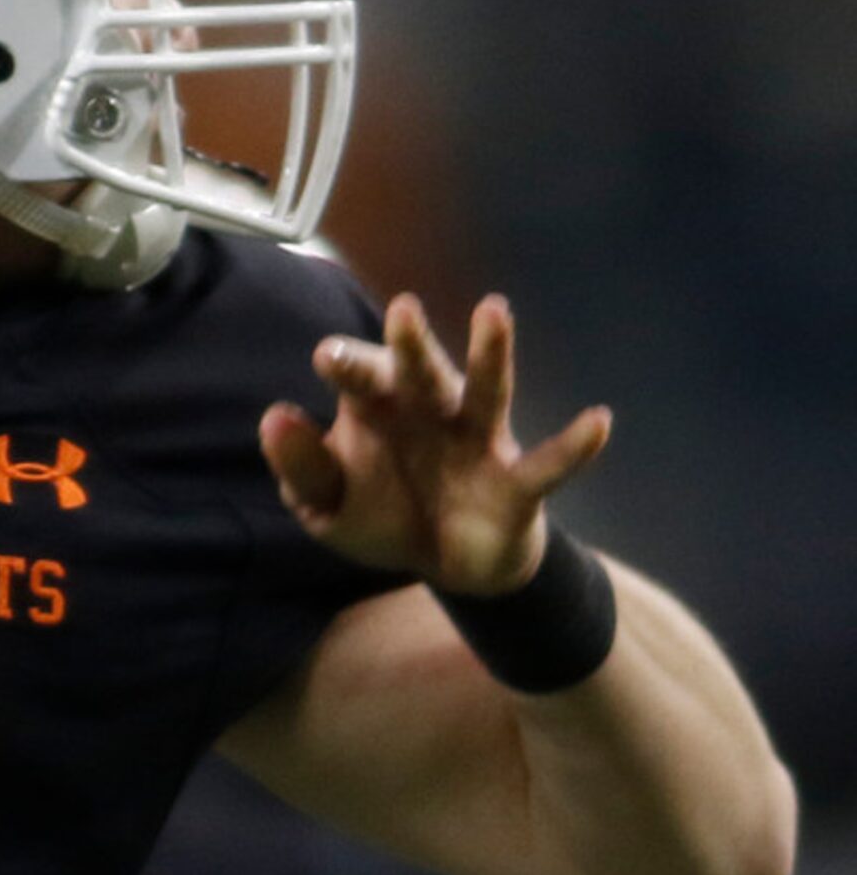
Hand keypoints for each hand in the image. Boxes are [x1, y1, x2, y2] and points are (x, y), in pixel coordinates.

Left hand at [258, 293, 611, 593]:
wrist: (446, 565)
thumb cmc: (383, 515)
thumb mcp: (327, 506)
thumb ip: (302, 467)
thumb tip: (274, 416)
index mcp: (379, 408)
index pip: (360, 376)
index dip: (346, 364)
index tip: (326, 357)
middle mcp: (430, 411)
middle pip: (419, 371)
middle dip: (411, 343)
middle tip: (402, 309)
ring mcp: (477, 441)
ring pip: (485, 391)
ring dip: (490, 354)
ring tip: (494, 310)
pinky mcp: (516, 482)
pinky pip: (549, 463)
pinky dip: (575, 446)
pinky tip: (600, 421)